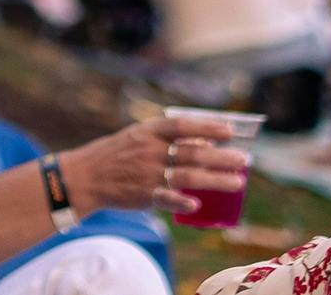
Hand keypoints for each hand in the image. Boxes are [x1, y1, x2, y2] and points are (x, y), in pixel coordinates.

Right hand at [60, 114, 248, 219]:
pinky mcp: (143, 195)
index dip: (207, 126)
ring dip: (214, 179)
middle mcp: (150, 150)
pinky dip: (181, 200)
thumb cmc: (117, 154)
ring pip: (187, 175)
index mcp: (148, 132)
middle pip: (192, 152)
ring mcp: (147, 173)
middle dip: (221, 156)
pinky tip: (197, 204)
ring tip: (237, 182)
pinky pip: (166, 198)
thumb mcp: (138, 137)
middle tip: (245, 160)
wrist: (85, 176)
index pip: (182, 125)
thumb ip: (167, 138)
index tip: (230, 130)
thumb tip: (205, 143)